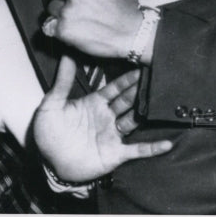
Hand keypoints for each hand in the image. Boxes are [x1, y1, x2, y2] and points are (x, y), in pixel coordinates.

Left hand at [33, 56, 173, 182]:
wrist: (48, 162)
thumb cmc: (49, 131)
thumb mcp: (52, 104)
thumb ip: (62, 82)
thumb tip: (66, 55)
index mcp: (93, 103)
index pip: (113, 88)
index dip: (126, 80)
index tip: (140, 68)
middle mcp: (106, 117)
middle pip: (127, 101)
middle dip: (139, 91)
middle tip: (155, 80)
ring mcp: (112, 135)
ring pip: (134, 121)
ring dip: (145, 113)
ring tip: (160, 103)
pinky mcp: (115, 153)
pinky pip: (137, 150)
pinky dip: (153, 148)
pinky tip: (167, 143)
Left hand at [43, 0, 142, 58]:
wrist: (132, 35)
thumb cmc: (126, 5)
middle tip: (84, 4)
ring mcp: (67, 11)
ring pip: (53, 6)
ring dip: (62, 11)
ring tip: (79, 17)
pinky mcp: (63, 29)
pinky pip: (50, 24)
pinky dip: (58, 26)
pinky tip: (73, 27)